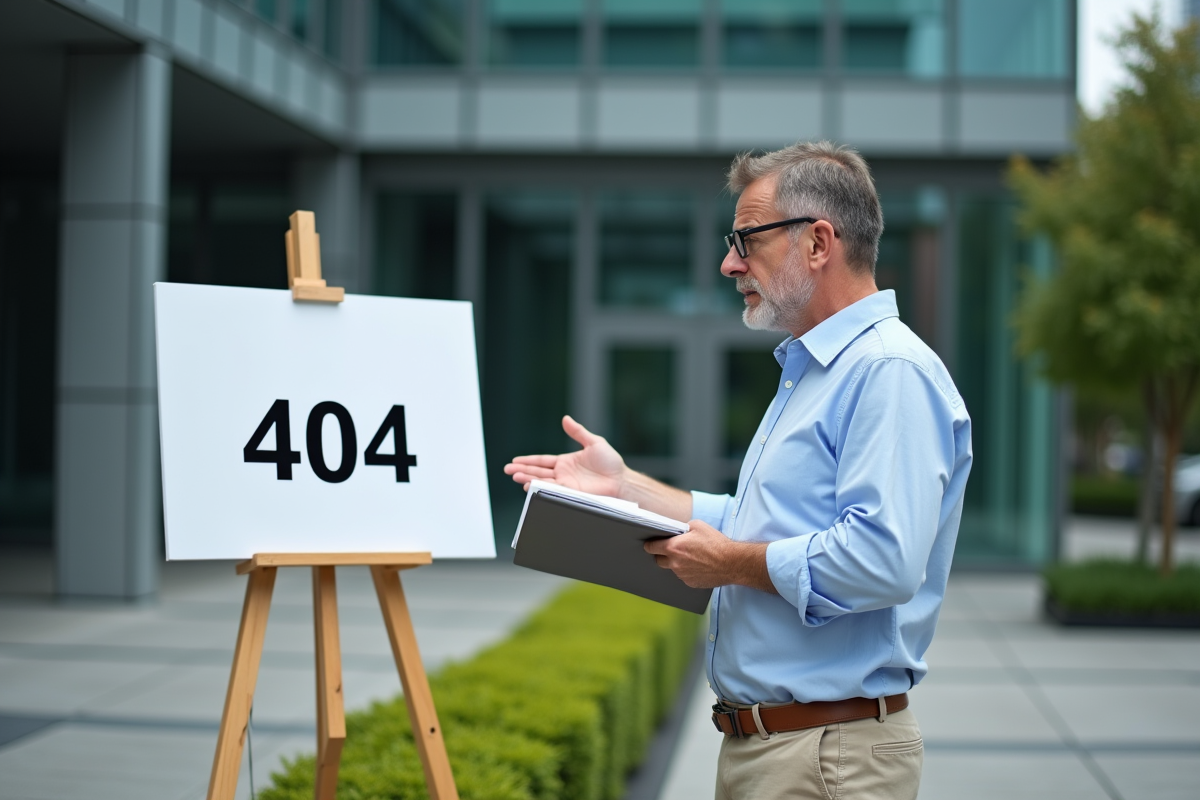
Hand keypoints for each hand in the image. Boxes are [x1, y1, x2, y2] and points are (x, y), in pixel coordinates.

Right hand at [503, 415, 627, 496]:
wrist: (620, 479)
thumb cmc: (611, 462)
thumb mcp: (593, 442)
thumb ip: (578, 432)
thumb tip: (565, 419)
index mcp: (566, 462)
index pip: (542, 461)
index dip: (528, 461)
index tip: (515, 461)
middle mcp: (563, 473)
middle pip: (537, 471)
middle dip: (521, 470)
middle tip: (507, 470)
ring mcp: (565, 484)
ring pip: (541, 480)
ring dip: (527, 478)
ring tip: (514, 476)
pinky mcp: (570, 492)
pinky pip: (551, 488)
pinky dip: (539, 487)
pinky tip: (528, 484)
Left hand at [644, 520, 774, 592]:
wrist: (732, 562)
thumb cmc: (716, 542)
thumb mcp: (698, 525)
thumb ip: (683, 528)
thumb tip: (677, 531)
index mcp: (673, 548)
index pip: (651, 547)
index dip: (650, 544)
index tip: (650, 543)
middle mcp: (675, 563)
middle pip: (658, 560)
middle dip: (662, 555)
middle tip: (671, 550)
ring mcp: (682, 575)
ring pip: (672, 569)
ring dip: (676, 563)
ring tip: (690, 557)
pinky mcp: (690, 583)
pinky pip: (683, 576)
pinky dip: (687, 571)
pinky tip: (698, 565)